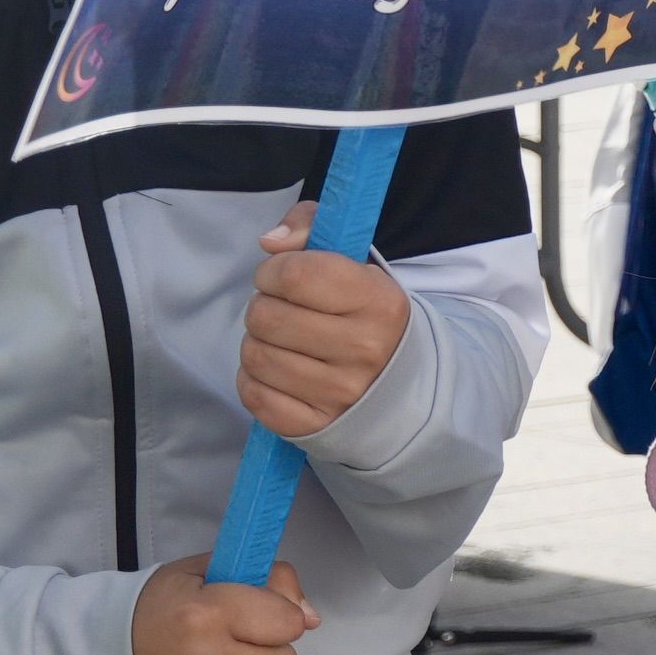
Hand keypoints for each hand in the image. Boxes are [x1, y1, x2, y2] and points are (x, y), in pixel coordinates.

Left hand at [240, 203, 412, 436]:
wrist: (402, 383)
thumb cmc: (367, 313)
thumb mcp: (355, 262)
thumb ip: (311, 229)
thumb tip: (270, 242)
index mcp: (379, 302)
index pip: (295, 274)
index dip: (273, 271)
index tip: (281, 276)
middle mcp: (364, 349)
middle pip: (266, 316)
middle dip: (263, 307)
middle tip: (283, 310)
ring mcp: (340, 393)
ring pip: (255, 355)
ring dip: (258, 342)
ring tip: (282, 340)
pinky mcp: (314, 425)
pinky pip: (253, 395)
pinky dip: (254, 379)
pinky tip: (277, 370)